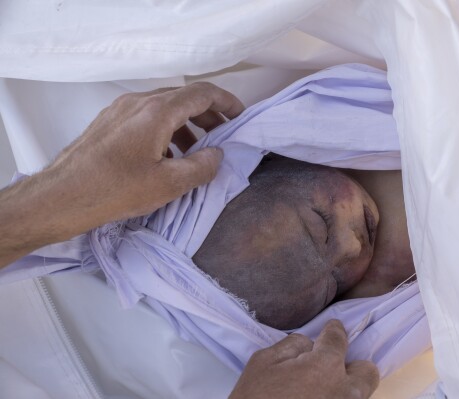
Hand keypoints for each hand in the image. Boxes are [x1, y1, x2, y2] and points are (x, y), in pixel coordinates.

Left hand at [48, 82, 243, 221]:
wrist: (62, 196)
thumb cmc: (116, 190)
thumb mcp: (169, 184)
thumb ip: (201, 166)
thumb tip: (217, 155)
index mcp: (157, 111)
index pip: (201, 94)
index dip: (226, 102)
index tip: (240, 117)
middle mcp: (138, 102)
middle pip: (183, 98)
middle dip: (208, 116)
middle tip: (223, 137)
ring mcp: (120, 110)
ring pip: (164, 108)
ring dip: (187, 125)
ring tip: (197, 152)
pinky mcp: (108, 122)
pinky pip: (146, 118)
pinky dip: (166, 130)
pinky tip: (166, 158)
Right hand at [229, 320, 379, 398]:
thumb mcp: (263, 361)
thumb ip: (293, 345)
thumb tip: (309, 345)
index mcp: (326, 366)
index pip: (338, 338)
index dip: (333, 330)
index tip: (331, 329)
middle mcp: (345, 392)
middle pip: (367, 372)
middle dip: (352, 366)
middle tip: (330, 369)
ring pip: (358, 394)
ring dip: (343, 388)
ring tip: (317, 390)